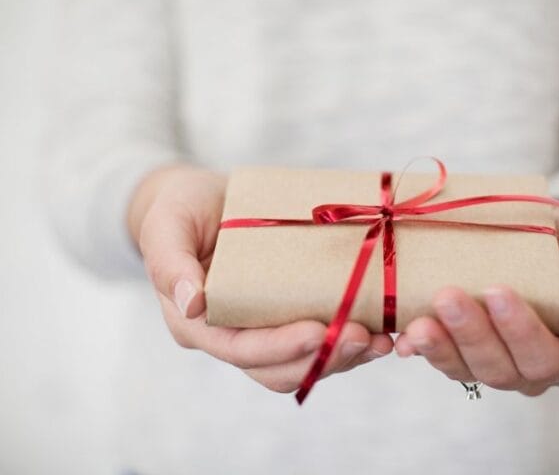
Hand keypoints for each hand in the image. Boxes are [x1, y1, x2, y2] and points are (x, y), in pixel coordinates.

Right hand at [128, 165, 393, 392]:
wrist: (200, 199)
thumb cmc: (179, 209)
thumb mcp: (166, 224)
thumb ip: (171, 262)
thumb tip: (193, 304)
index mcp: (196, 323)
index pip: (241, 349)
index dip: (281, 347)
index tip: (320, 330)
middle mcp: (229, 336)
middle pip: (278, 369)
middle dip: (323, 358)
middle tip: (365, 337)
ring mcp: (260, 330)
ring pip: (303, 364)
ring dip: (344, 358)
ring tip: (381, 340)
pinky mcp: (285, 317)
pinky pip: (317, 342)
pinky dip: (348, 342)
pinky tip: (380, 330)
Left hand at [394, 203, 558, 395]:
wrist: (548, 242)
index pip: (546, 357)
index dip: (520, 331)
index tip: (496, 291)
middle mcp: (533, 370)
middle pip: (501, 369)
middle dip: (472, 334)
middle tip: (447, 296)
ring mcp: (496, 365)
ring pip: (467, 370)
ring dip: (440, 348)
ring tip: (418, 323)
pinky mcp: (464, 354)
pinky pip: (444, 360)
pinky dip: (423, 349)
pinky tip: (404, 337)